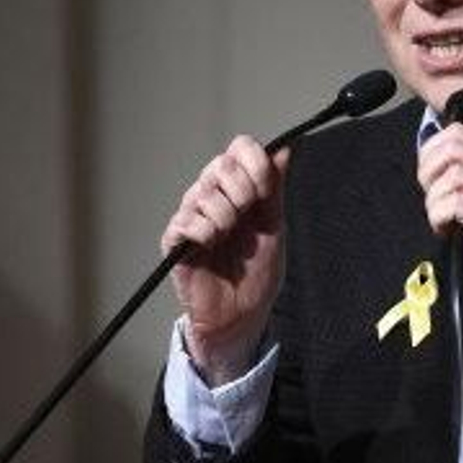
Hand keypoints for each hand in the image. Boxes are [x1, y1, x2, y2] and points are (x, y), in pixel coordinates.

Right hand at [161, 135, 286, 383]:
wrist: (242, 315)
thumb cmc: (257, 273)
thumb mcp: (274, 225)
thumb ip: (275, 187)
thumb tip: (287, 147)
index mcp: (239, 189)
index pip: (239, 148)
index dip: (254, 162)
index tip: (266, 189)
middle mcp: (212, 196)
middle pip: (221, 164)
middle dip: (243, 190)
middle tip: (246, 216)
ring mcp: (192, 216)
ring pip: (205, 193)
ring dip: (226, 218)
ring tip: (228, 239)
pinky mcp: (175, 240)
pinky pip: (187, 221)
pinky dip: (206, 233)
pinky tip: (211, 247)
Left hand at [417, 124, 462, 335]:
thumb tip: (434, 178)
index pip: (460, 135)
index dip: (432, 152)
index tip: (427, 178)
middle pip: (454, 147)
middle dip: (429, 171)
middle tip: (431, 198)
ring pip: (454, 175)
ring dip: (435, 200)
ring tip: (440, 222)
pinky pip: (457, 204)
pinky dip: (441, 218)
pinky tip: (446, 232)